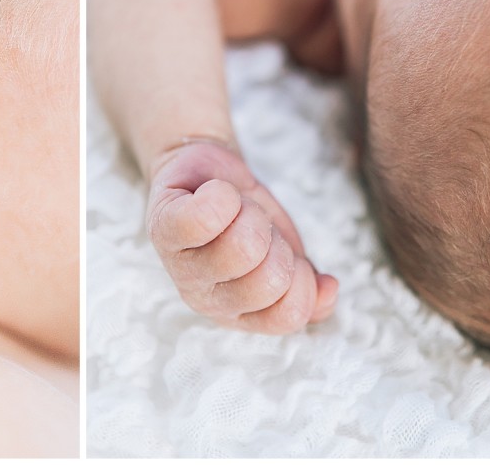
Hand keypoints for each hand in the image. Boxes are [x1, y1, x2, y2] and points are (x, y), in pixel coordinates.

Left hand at [146, 140, 337, 333]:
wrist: (210, 175)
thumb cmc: (247, 219)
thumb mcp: (286, 254)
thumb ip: (308, 286)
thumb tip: (327, 289)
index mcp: (239, 313)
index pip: (287, 314)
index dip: (300, 276)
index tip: (284, 251)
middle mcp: (204, 299)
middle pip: (267, 279)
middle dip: (275, 240)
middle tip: (255, 225)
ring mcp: (180, 267)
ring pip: (241, 247)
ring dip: (251, 212)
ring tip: (236, 208)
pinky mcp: (162, 229)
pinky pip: (200, 218)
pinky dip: (221, 195)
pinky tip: (216, 193)